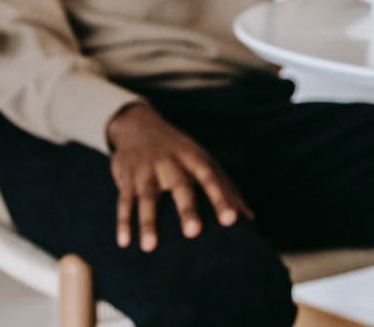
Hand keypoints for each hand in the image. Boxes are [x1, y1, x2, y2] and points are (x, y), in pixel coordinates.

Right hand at [106, 104, 252, 251]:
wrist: (140, 126)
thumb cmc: (182, 152)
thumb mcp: (205, 162)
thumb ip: (227, 189)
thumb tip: (250, 219)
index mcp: (195, 159)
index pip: (212, 179)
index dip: (222, 198)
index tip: (232, 220)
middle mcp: (172, 163)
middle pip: (181, 186)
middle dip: (187, 209)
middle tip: (194, 233)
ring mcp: (147, 170)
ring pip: (148, 196)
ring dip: (148, 222)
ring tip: (150, 247)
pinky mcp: (127, 178)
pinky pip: (124, 200)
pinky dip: (123, 222)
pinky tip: (124, 242)